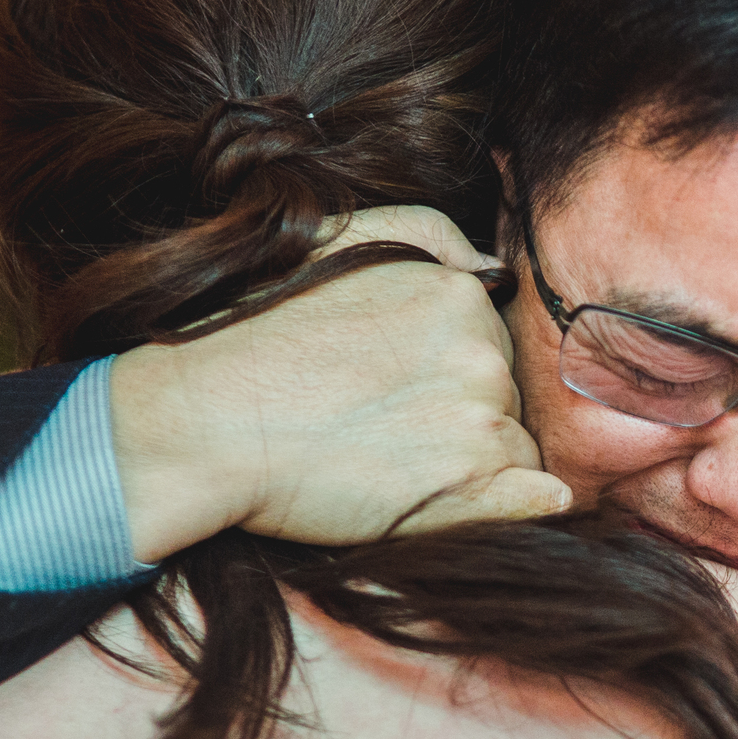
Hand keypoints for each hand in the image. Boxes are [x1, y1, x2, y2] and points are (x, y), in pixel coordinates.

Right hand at [109, 204, 570, 561]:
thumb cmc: (251, 338)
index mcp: (457, 292)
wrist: (200, 423)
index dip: (443, 377)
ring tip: (386, 462)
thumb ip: (428, 235)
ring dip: (469, 464)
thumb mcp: (333, 242)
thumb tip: (496, 270)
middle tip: (380, 428)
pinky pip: (536, 496)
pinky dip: (515, 503)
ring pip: (513, 449)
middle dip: (460, 417)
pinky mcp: (472, 483)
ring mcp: (481, 416)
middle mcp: (482, 349)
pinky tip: (454, 497)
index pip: (489, 346)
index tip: (388, 391)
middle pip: (507, 397)